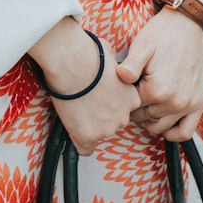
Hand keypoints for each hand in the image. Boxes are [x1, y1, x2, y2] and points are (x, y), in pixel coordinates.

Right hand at [29, 19, 137, 155]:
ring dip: (89, 124)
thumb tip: (109, 57)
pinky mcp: (87, 136)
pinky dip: (79, 140)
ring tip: (76, 106)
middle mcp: (122, 117)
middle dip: (102, 114)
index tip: (101, 96)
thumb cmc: (88, 53)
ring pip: (98, 133)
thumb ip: (115, 65)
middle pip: (113, 122)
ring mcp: (105, 129)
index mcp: (131, 98)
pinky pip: (84, 148)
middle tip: (87, 100)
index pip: (125, 110)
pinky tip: (73, 129)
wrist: (71, 62)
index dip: (111, 102)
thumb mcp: (110, 54)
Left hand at [116, 6, 202, 141]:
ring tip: (147, 100)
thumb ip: (130, 66)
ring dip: (151, 118)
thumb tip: (119, 78)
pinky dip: (173, 133)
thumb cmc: (162, 33)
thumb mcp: (141, 46)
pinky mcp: (199, 103)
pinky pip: (186, 131)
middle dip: (137, 107)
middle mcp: (175, 102)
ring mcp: (189, 105)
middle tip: (135, 90)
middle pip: (145, 118)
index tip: (125, 85)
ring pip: (161, 127)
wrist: (189, 24)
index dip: (125, 96)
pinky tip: (164, 122)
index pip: (132, 107)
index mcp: (157, 90)